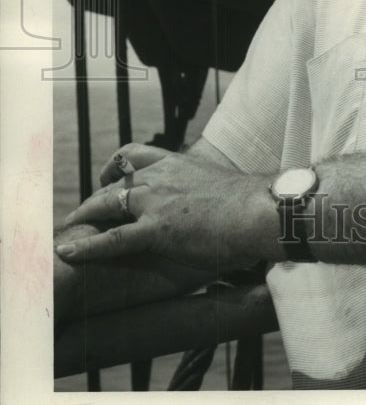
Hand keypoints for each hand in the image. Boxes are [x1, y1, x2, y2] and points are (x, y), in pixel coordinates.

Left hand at [56, 146, 277, 269]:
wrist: (259, 210)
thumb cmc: (252, 203)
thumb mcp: (223, 184)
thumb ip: (208, 190)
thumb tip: (218, 203)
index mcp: (178, 162)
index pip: (136, 154)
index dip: (117, 165)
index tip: (110, 177)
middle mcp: (161, 176)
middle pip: (115, 180)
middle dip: (96, 196)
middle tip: (85, 212)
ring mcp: (155, 202)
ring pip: (107, 204)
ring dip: (84, 216)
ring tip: (67, 228)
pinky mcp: (155, 229)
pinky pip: (112, 238)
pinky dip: (86, 246)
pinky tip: (66, 251)